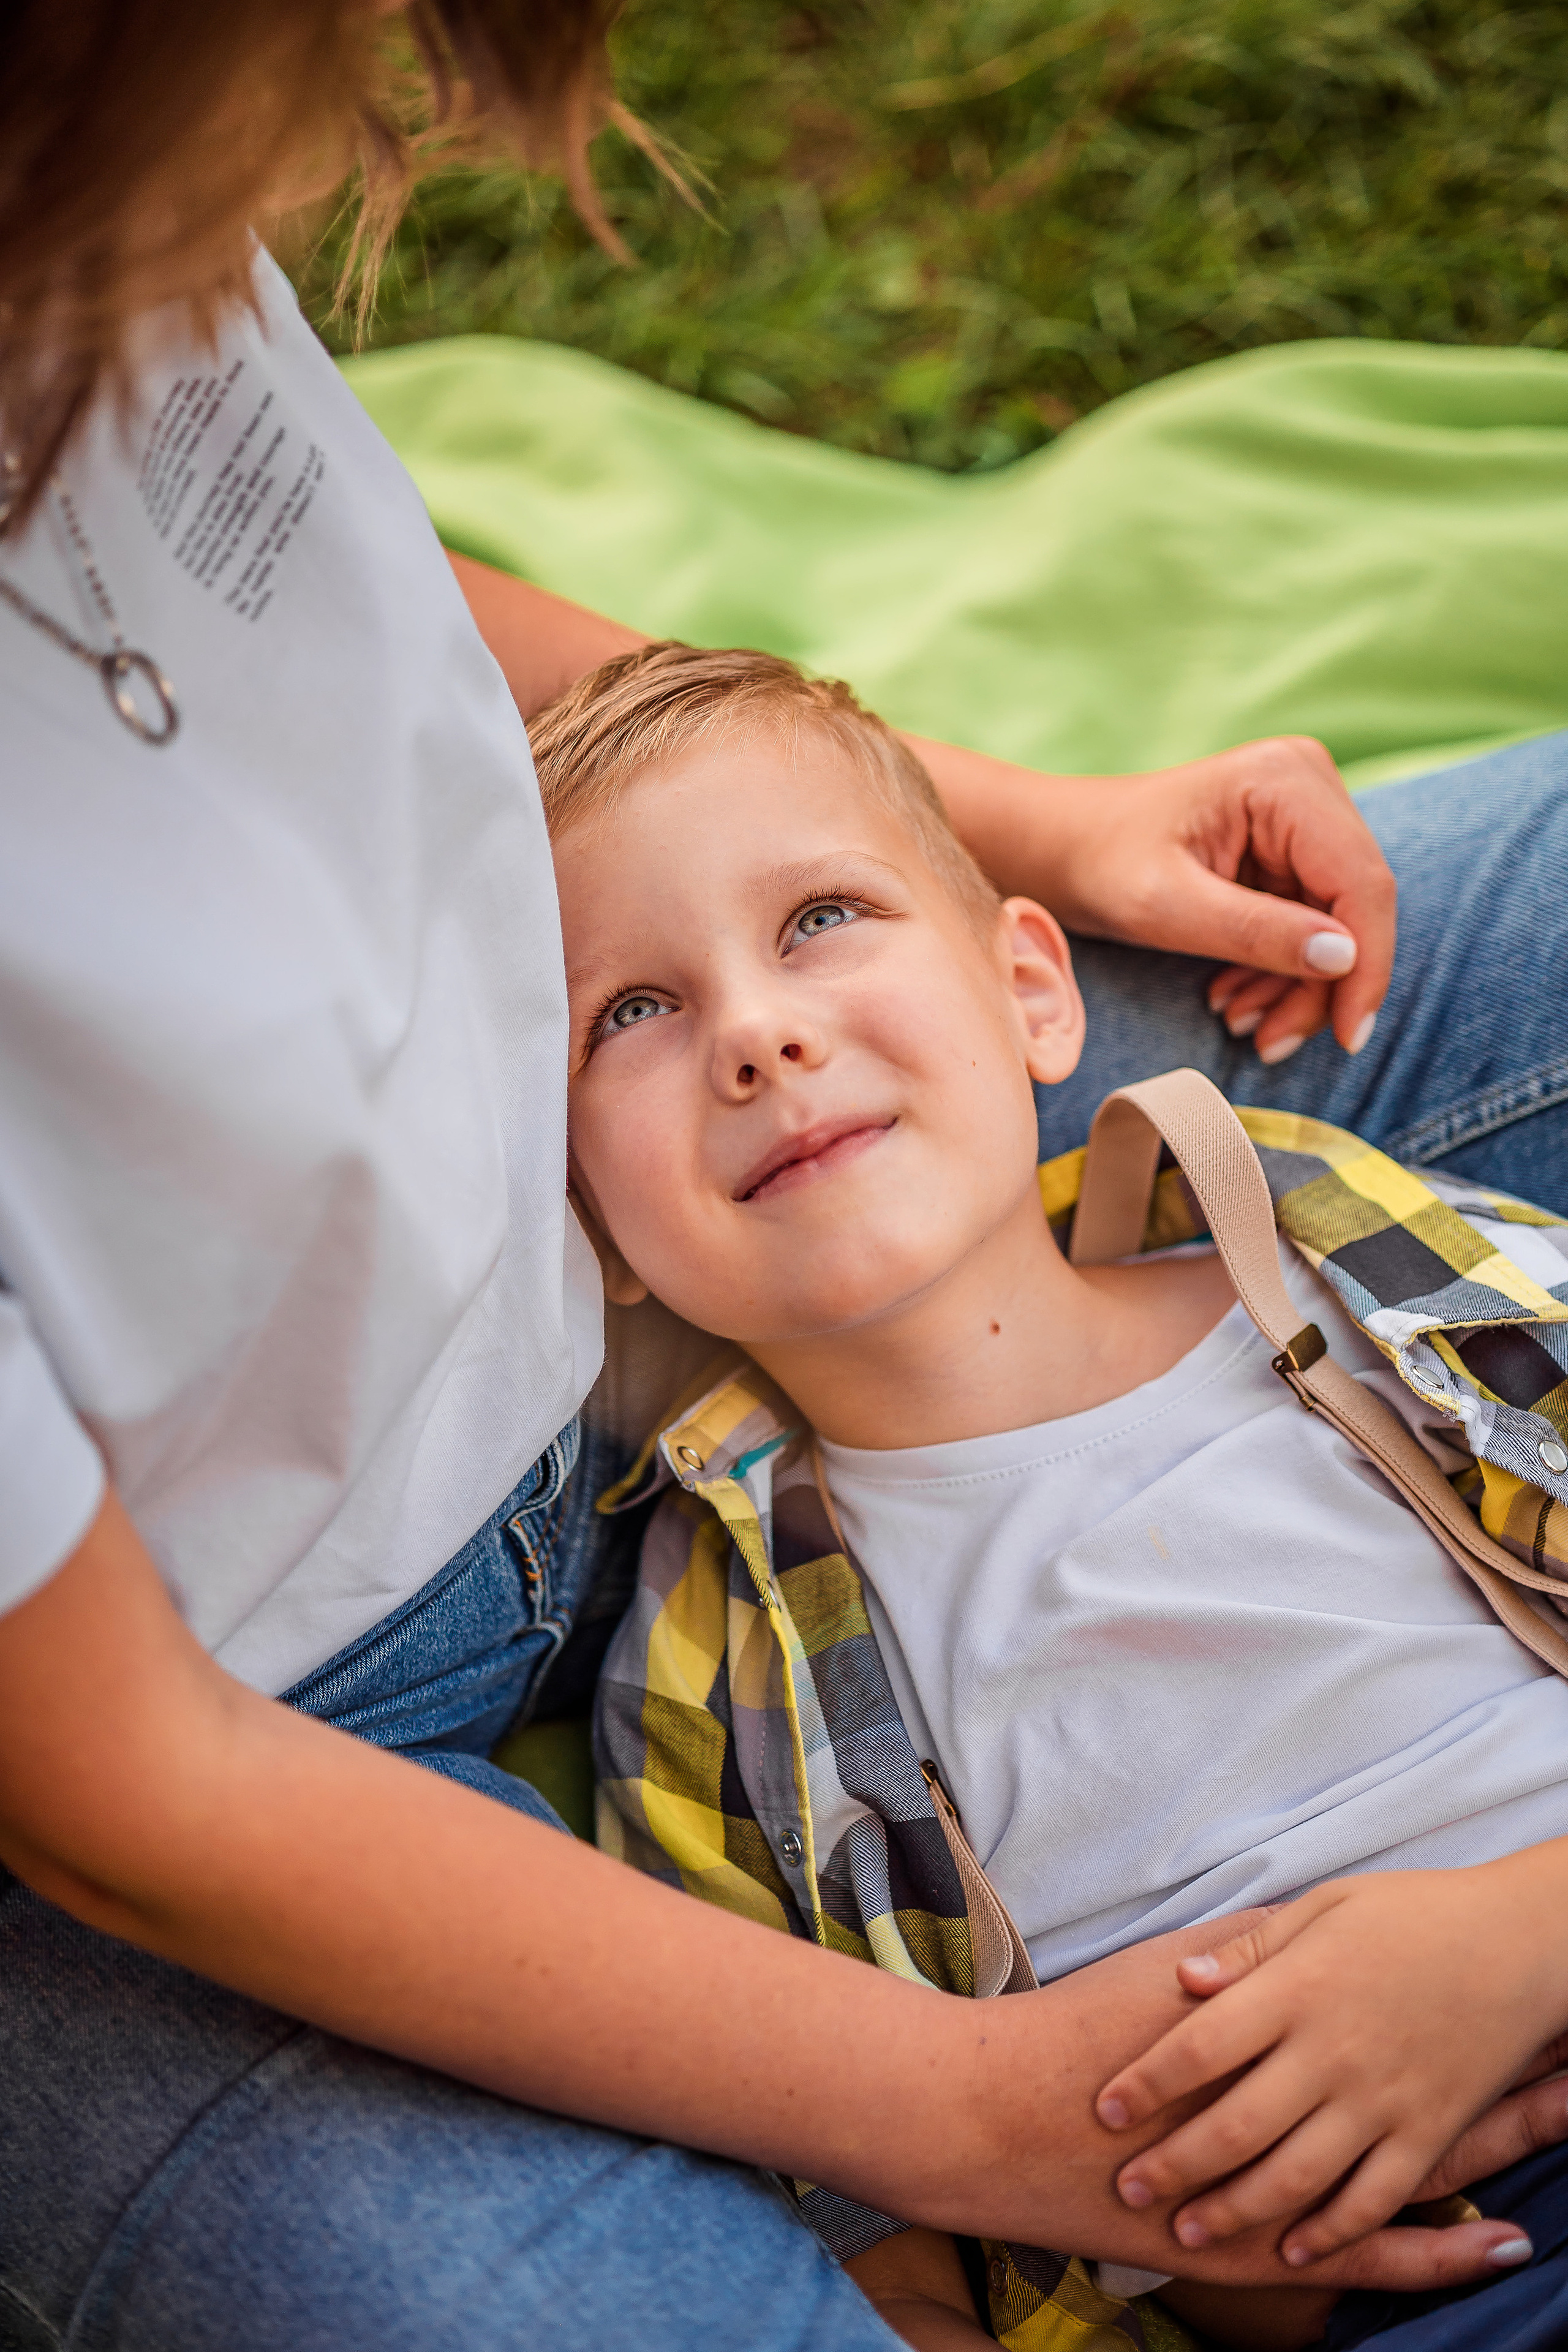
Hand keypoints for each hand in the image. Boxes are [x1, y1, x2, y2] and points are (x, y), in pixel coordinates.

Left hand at [914, 731, 1393, 1060]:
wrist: (1063, 850)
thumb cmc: (1099, 865)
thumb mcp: (1166, 906)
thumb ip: (1255, 931)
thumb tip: (1343, 958)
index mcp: (1285, 779)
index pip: (1361, 882)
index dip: (1365, 965)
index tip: (1348, 1036)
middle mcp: (1308, 786)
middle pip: (1356, 907)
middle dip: (1321, 986)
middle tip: (1269, 1042)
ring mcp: (1305, 817)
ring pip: (1339, 925)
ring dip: (1297, 987)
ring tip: (1237, 1019)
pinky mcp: (1293, 850)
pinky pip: (1313, 925)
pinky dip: (1281, 972)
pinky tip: (1236, 997)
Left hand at [1095, 1854, 1567, 2266]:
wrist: (1521, 1941)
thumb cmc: (1416, 1913)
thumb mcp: (1324, 1907)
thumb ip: (1250, 1949)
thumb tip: (1184, 1978)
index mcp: (1298, 1988)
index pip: (1200, 2046)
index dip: (1146, 2084)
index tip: (1105, 2110)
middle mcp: (1332, 2051)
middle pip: (1234, 2124)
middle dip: (1173, 2164)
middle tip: (1125, 2187)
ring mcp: (1382, 2098)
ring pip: (1294, 2175)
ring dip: (1234, 2210)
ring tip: (1187, 2232)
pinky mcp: (1427, 2131)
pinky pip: (1372, 2198)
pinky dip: (1327, 2230)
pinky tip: (1290, 2250)